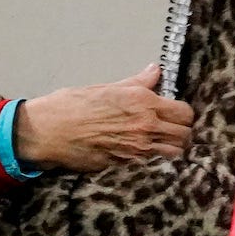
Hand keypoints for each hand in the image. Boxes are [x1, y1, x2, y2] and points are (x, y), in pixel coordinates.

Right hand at [14, 65, 193, 172]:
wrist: (48, 132)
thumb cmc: (71, 106)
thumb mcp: (105, 87)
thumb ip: (136, 82)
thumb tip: (155, 71)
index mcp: (142, 101)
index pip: (184, 111)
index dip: (182, 112)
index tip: (174, 111)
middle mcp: (145, 125)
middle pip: (185, 134)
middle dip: (183, 131)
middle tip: (172, 127)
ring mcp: (138, 148)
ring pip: (175, 152)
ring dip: (172, 147)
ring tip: (162, 141)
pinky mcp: (126, 164)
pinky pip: (153, 163)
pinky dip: (155, 159)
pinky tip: (145, 151)